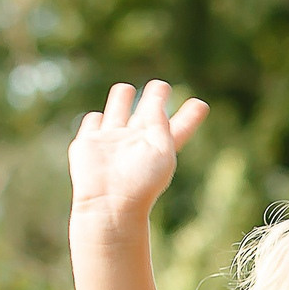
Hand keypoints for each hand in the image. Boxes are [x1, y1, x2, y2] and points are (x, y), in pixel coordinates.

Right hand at [69, 80, 209, 228]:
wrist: (108, 203)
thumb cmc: (141, 182)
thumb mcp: (161, 148)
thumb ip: (161, 120)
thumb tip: (156, 95)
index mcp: (159, 147)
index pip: (179, 127)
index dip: (190, 116)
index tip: (200, 104)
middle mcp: (137, 142)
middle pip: (148, 115)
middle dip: (154, 98)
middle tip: (160, 87)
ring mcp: (112, 140)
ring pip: (117, 109)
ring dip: (121, 97)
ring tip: (125, 90)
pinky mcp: (88, 143)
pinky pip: (92, 121)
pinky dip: (95, 119)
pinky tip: (97, 120)